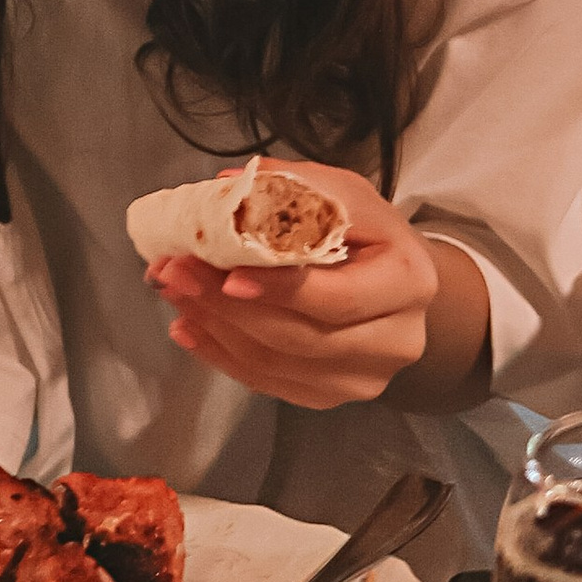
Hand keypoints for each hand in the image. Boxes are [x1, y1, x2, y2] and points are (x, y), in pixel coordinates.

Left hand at [146, 163, 486, 411]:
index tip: (225, 273)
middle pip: (299, 337)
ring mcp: (363, 378)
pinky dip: (220, 355)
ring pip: (274, 363)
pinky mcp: (330, 395)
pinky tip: (189, 325)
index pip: (336, 297)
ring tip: (173, 293)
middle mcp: (395, 341)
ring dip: (214, 328)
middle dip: (226, 305)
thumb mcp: (345, 194)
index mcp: (407, 281)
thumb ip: (293, 186)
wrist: (397, 284)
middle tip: (174, 272)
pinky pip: (266, 382)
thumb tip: (225, 186)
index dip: (277, 289)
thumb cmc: (368, 234)